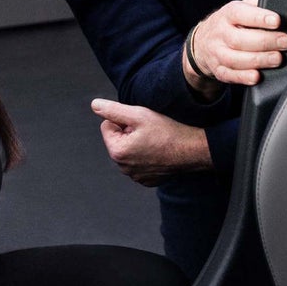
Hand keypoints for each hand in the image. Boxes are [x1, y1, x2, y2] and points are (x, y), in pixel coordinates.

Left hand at [91, 98, 211, 185]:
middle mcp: (123, 168)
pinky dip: (145, 155)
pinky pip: (138, 162)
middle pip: (117, 139)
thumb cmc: (167, 132)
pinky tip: (158, 151)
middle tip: (149, 131)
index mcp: (117, 152)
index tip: (140, 123)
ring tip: (155, 140)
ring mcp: (135, 176)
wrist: (192, 150)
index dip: (123, 119)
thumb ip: (113, 110)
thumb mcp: (139, 115)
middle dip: (129, 132)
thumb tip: (94, 105)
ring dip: (137, 143)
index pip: (107, 126)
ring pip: (128, 150)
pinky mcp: (147, 180)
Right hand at [184, 0, 286, 89]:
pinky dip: (243, 77)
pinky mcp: (218, 70)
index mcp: (227, 14)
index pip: (241, 14)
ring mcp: (217, 53)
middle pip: (240, 39)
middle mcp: (220, 33)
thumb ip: (258, 5)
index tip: (277, 21)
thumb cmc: (230, 24)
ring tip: (278, 59)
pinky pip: (230, 75)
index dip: (259, 17)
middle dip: (265, 41)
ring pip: (235, 59)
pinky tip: (257, 77)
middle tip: (285, 42)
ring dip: (258, 60)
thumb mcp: (240, 8)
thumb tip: (280, 1)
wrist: (202, 43)